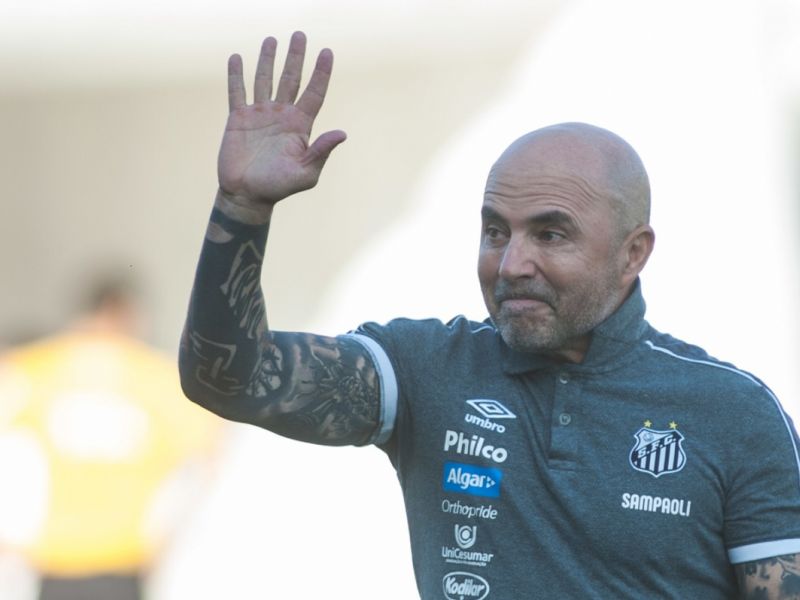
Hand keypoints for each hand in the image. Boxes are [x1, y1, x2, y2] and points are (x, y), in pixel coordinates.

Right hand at [217, 32, 345, 211]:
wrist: (247, 195)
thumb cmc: (279, 187)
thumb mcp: (305, 172)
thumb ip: (321, 151)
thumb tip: (342, 133)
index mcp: (300, 126)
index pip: (314, 93)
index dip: (321, 73)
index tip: (327, 51)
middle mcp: (281, 115)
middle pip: (290, 79)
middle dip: (295, 57)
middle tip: (300, 34)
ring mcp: (259, 115)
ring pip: (264, 80)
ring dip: (268, 60)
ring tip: (272, 40)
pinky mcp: (238, 119)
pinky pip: (237, 92)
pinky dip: (236, 75)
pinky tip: (237, 57)